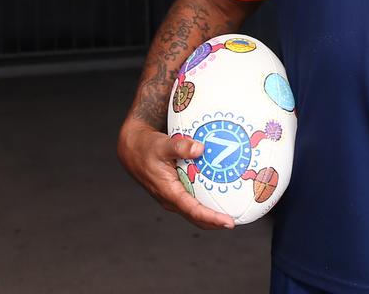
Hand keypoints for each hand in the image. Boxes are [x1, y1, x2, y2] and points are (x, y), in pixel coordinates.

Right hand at [116, 122, 235, 229]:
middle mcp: (170, 200)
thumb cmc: (147, 147)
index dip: (212, 218)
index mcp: (168, 192)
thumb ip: (181, 147)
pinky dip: (204, 206)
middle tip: (236, 221)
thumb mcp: (162, 144)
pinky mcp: (173, 193)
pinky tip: (218, 198)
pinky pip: (191, 204)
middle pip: (196, 218)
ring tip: (231, 214)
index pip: (194, 210)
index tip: (229, 222)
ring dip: (211, 217)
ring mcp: (171, 198)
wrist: (132, 150)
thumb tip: (200, 148)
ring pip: (194, 213)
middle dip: (215, 223)